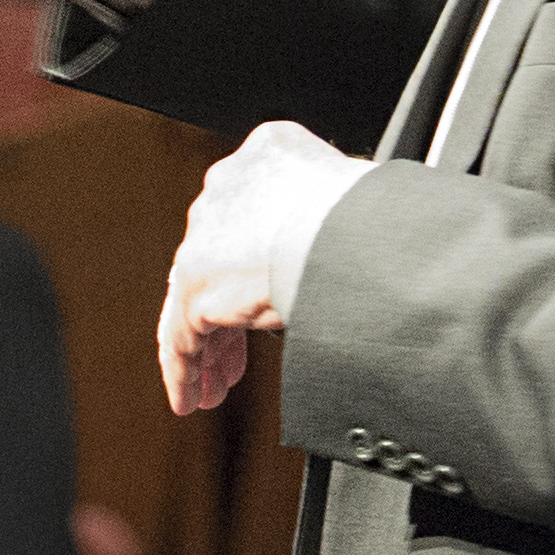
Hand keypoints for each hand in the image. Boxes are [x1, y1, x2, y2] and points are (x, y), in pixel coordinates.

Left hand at [158, 121, 368, 412]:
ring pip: (194, 302)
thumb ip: (337, 222)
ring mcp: (206, 233)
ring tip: (210, 391)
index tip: (261, 301)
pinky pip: (181, 335)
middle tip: (230, 359)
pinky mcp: (196, 280)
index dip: (253, 266)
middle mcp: (227, 188)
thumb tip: (360, 259)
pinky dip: (185, 370)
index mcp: (268, 155)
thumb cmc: (373, 215)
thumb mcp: (355, 201)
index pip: (249, 216)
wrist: (352, 227)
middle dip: (224, 316)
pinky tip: (192, 399)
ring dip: (205, 351)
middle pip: (217, 263)